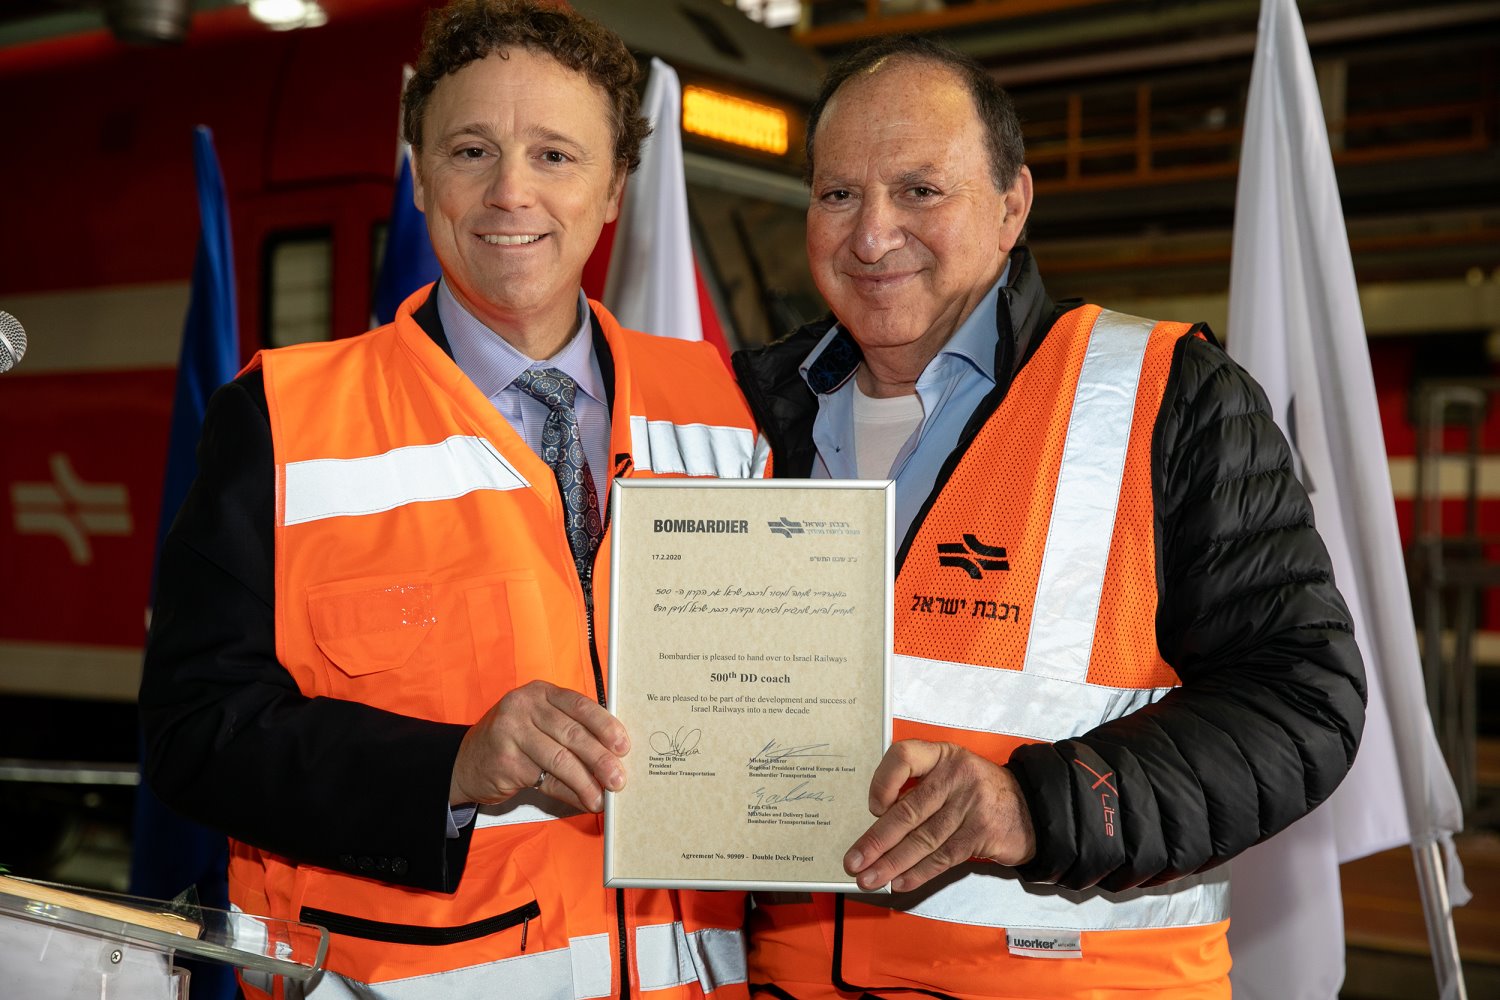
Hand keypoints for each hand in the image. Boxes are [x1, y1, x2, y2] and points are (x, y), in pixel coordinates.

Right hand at [449, 680, 629, 812]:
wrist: (466, 762)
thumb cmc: (514, 741)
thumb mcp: (540, 724)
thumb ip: (572, 731)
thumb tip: (613, 758)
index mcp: (540, 692)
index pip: (579, 705)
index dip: (605, 725)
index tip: (624, 745)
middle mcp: (523, 707)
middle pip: (572, 733)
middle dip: (600, 759)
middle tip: (619, 779)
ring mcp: (510, 732)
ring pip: (560, 759)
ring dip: (586, 782)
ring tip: (602, 797)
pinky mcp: (504, 761)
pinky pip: (545, 780)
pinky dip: (569, 793)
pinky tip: (582, 800)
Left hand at [844, 739, 1034, 891]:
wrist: (1031, 808)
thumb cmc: (977, 791)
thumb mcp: (951, 773)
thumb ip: (919, 788)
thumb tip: (876, 826)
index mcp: (942, 755)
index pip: (904, 757)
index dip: (882, 782)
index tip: (872, 807)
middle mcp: (956, 776)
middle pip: (908, 810)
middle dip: (876, 841)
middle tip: (853, 861)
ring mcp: (971, 805)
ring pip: (923, 839)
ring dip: (892, 864)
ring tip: (869, 879)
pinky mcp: (981, 833)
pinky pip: (943, 857)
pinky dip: (919, 873)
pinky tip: (900, 882)